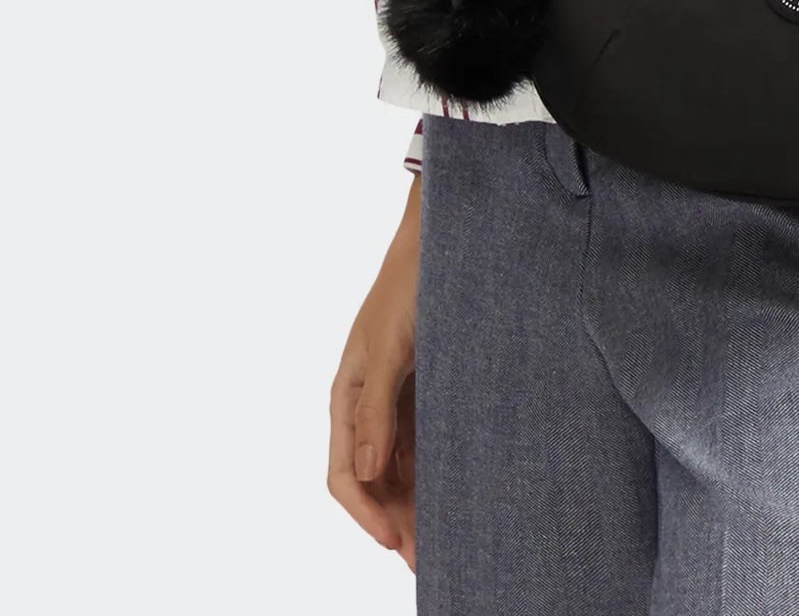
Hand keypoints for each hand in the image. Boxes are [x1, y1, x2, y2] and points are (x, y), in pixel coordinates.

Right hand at [328, 179, 424, 562]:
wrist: (447, 236)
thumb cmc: (412, 282)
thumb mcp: (391, 344)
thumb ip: (376, 408)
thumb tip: (365, 471)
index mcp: (347, 394)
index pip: (343, 474)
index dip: (366, 515)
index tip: (395, 545)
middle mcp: (368, 404)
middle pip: (374, 481)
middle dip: (395, 523)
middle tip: (429, 562)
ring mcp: (398, 400)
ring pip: (400, 469)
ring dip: (416, 506)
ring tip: (445, 544)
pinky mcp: (427, 390)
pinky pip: (425, 446)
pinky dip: (434, 476)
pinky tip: (455, 497)